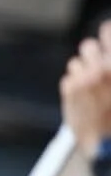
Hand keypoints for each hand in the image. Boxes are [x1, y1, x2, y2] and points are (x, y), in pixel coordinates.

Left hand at [60, 21, 110, 159]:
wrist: (107, 144)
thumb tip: (105, 32)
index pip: (108, 31)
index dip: (107, 33)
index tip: (105, 33)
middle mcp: (102, 68)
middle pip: (88, 46)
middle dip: (92, 56)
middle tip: (96, 69)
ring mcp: (84, 78)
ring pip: (76, 63)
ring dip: (83, 73)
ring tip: (92, 90)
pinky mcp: (70, 89)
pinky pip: (69, 78)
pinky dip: (74, 86)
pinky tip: (84, 99)